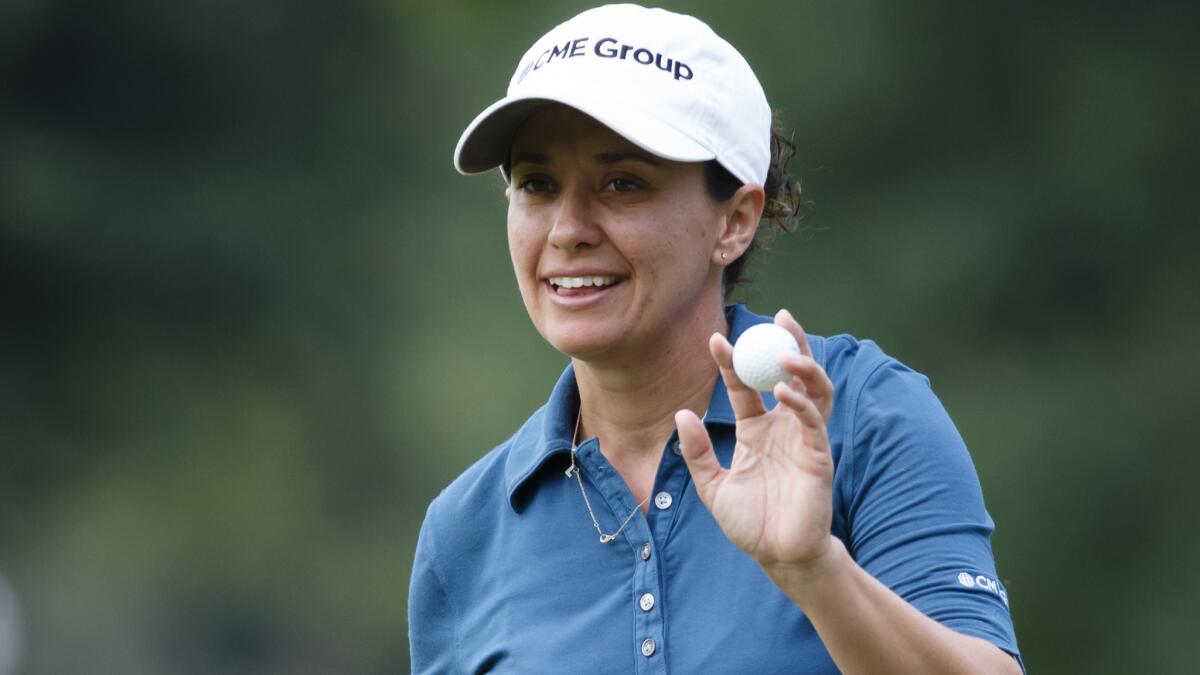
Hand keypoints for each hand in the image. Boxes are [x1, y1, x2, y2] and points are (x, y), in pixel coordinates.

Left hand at [675, 309, 836, 580]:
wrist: (778, 556)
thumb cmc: (750, 523)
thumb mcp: (712, 487)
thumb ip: (696, 453)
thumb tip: (682, 414)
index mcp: (756, 430)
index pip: (746, 386)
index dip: (732, 362)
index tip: (715, 340)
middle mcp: (782, 427)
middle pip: (789, 374)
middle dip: (787, 344)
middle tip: (778, 317)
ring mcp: (803, 439)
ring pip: (813, 389)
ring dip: (804, 366)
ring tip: (785, 351)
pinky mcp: (819, 455)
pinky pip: (814, 421)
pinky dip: (802, 403)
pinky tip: (784, 392)